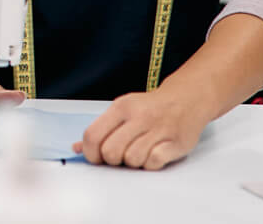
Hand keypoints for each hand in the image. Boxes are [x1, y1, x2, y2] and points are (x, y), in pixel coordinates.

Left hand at [72, 84, 210, 169]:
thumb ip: (100, 129)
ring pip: (132, 160)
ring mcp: (158, 129)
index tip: (97, 157)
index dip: (90, 153)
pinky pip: (153, 163)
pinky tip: (154, 153)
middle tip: (122, 154)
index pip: (93, 136)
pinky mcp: (175, 142)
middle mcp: (139, 116)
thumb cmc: (150, 108)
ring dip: (134, 162)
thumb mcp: (122, 110)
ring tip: (140, 151)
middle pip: (110, 152)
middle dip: (113, 160)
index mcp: (121, 107)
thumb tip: (76, 147)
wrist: (185, 99)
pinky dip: (151, 164)